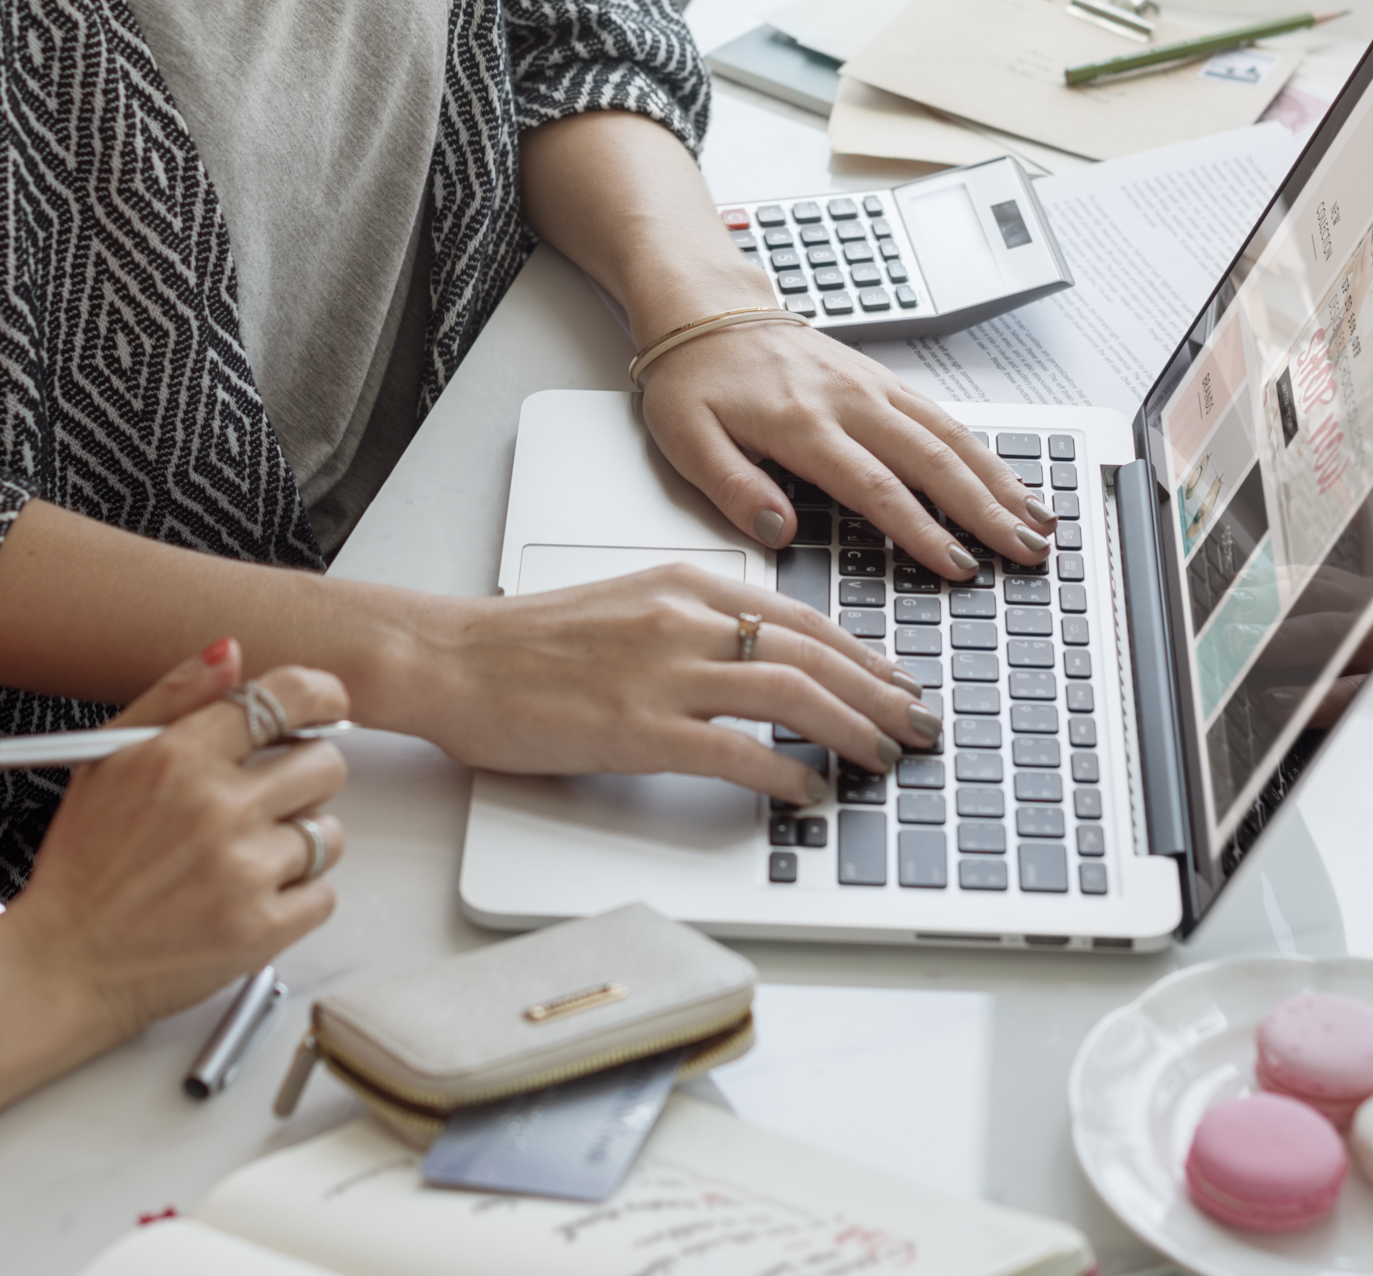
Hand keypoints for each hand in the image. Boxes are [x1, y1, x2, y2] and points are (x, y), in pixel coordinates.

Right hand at [2, 643, 346, 1043]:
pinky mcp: (261, 930)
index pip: (286, 697)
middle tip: (274, 796)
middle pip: (325, 765)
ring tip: (250, 856)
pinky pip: (323, 894)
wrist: (63, 963)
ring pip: (328, 833)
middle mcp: (218, 808)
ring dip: (300, 841)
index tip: (326, 705)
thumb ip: (175, 696)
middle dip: (307, 776)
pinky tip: (253, 896)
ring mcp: (243, 872)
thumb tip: (231, 651)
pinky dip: (297, 896)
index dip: (320, 695)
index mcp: (180, 757)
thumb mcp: (107, 759)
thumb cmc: (84, 864)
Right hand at [423, 566, 940, 804]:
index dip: (862, 654)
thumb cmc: (526, 642)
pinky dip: (786, 771)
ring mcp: (663, 673)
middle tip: (919, 725)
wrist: (453, 658)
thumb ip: (693, 622)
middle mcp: (683, 619)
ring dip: (851, 729)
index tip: (897, 681)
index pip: (800, 616)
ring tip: (883, 757)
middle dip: (880, 693)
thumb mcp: (627, 604)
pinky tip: (810, 789)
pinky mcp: (639, 728)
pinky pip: (737, 751)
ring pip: (791, 694)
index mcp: (683, 583)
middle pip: (813, 653)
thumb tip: (756, 659)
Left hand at [640, 316, 1058, 581]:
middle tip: (1026, 551)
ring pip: (950, 435)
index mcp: (802, 424)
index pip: (875, 488)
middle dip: (987, 511)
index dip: (920, 531)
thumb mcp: (685, 438)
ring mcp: (871, 386)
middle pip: (933, 461)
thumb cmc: (694, 376)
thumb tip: (778, 531)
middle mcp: (848, 401)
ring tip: (1037, 520)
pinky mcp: (880, 379)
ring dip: (999, 480)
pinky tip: (1006, 478)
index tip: (957, 566)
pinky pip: (942, 415)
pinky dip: (982, 450)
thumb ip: (732, 487)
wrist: (704, 306)